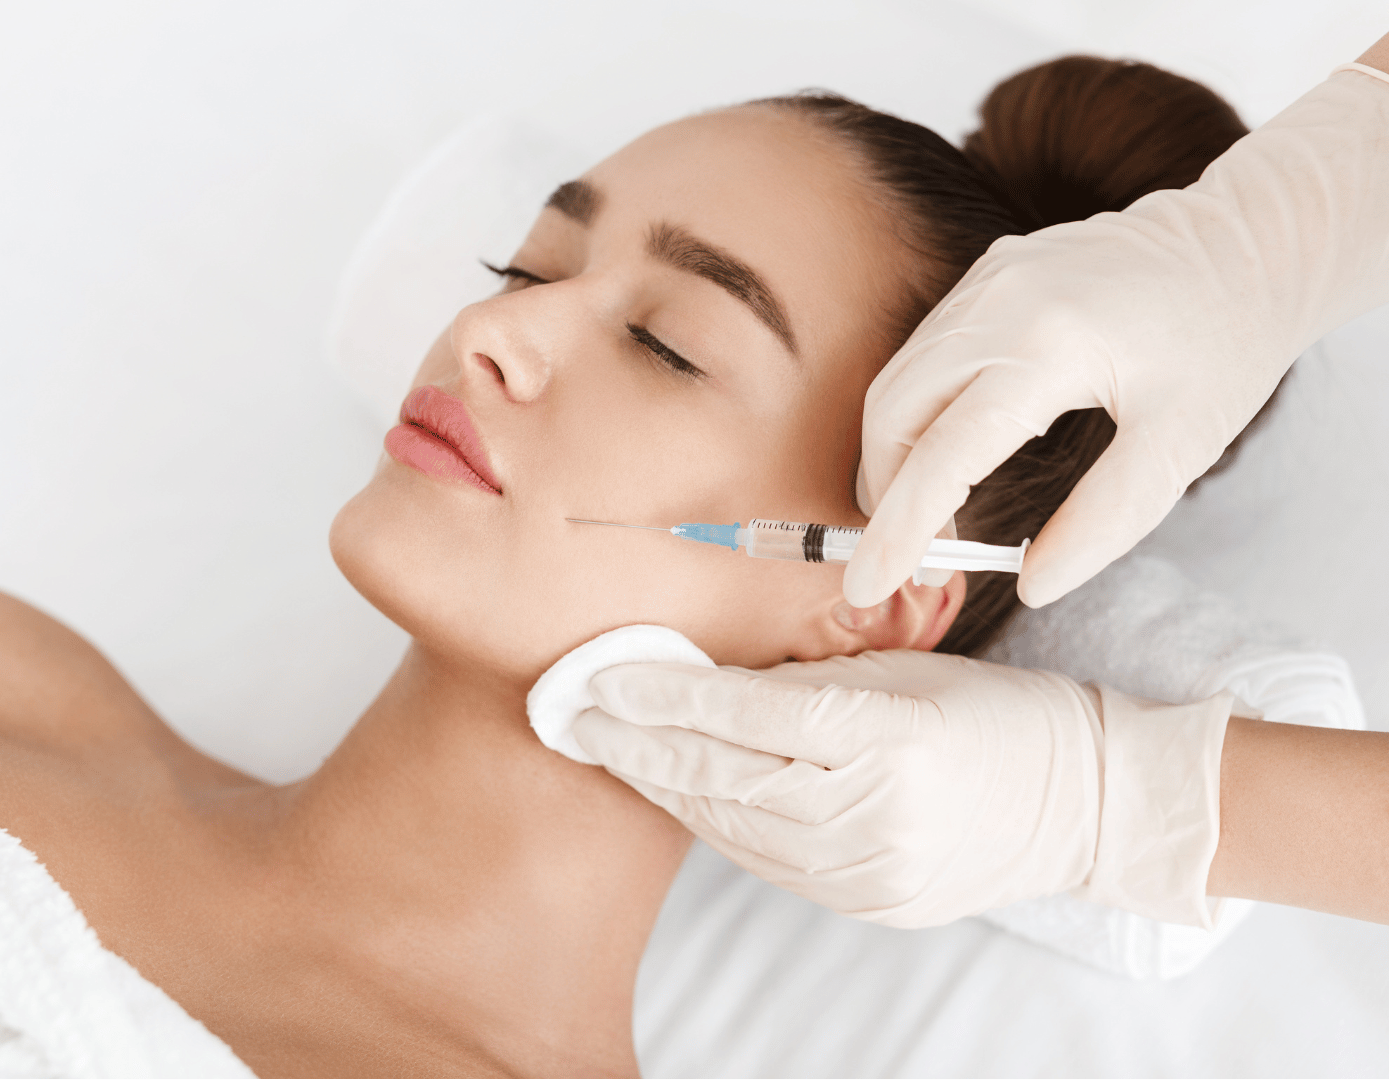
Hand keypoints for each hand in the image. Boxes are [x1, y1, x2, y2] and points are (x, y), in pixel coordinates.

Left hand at [572, 650, 1235, 928]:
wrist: (1086, 803)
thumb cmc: (995, 711)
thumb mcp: (903, 668)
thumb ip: (806, 674)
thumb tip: (707, 675)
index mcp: (891, 735)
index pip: (746, 714)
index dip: (665, 695)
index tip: (602, 676)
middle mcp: (877, 812)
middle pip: (725, 775)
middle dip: (639, 744)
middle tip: (574, 714)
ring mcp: (872, 870)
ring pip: (734, 825)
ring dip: (666, 786)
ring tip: (613, 749)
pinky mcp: (869, 903)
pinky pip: (767, 861)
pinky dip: (715, 823)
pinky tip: (679, 792)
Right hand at [844, 66, 1388, 608]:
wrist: (1247, 243)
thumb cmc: (1227, 342)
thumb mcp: (1184, 445)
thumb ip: (1105, 521)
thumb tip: (1032, 586)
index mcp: (1050, 345)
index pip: (943, 456)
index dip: (899, 531)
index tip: (871, 586)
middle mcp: (999, 302)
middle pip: (894, 417)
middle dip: (888, 497)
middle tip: (923, 561)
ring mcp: (985, 282)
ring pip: (896, 384)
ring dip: (896, 458)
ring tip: (936, 520)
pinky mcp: (985, 277)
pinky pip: (921, 356)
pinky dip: (916, 417)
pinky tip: (951, 458)